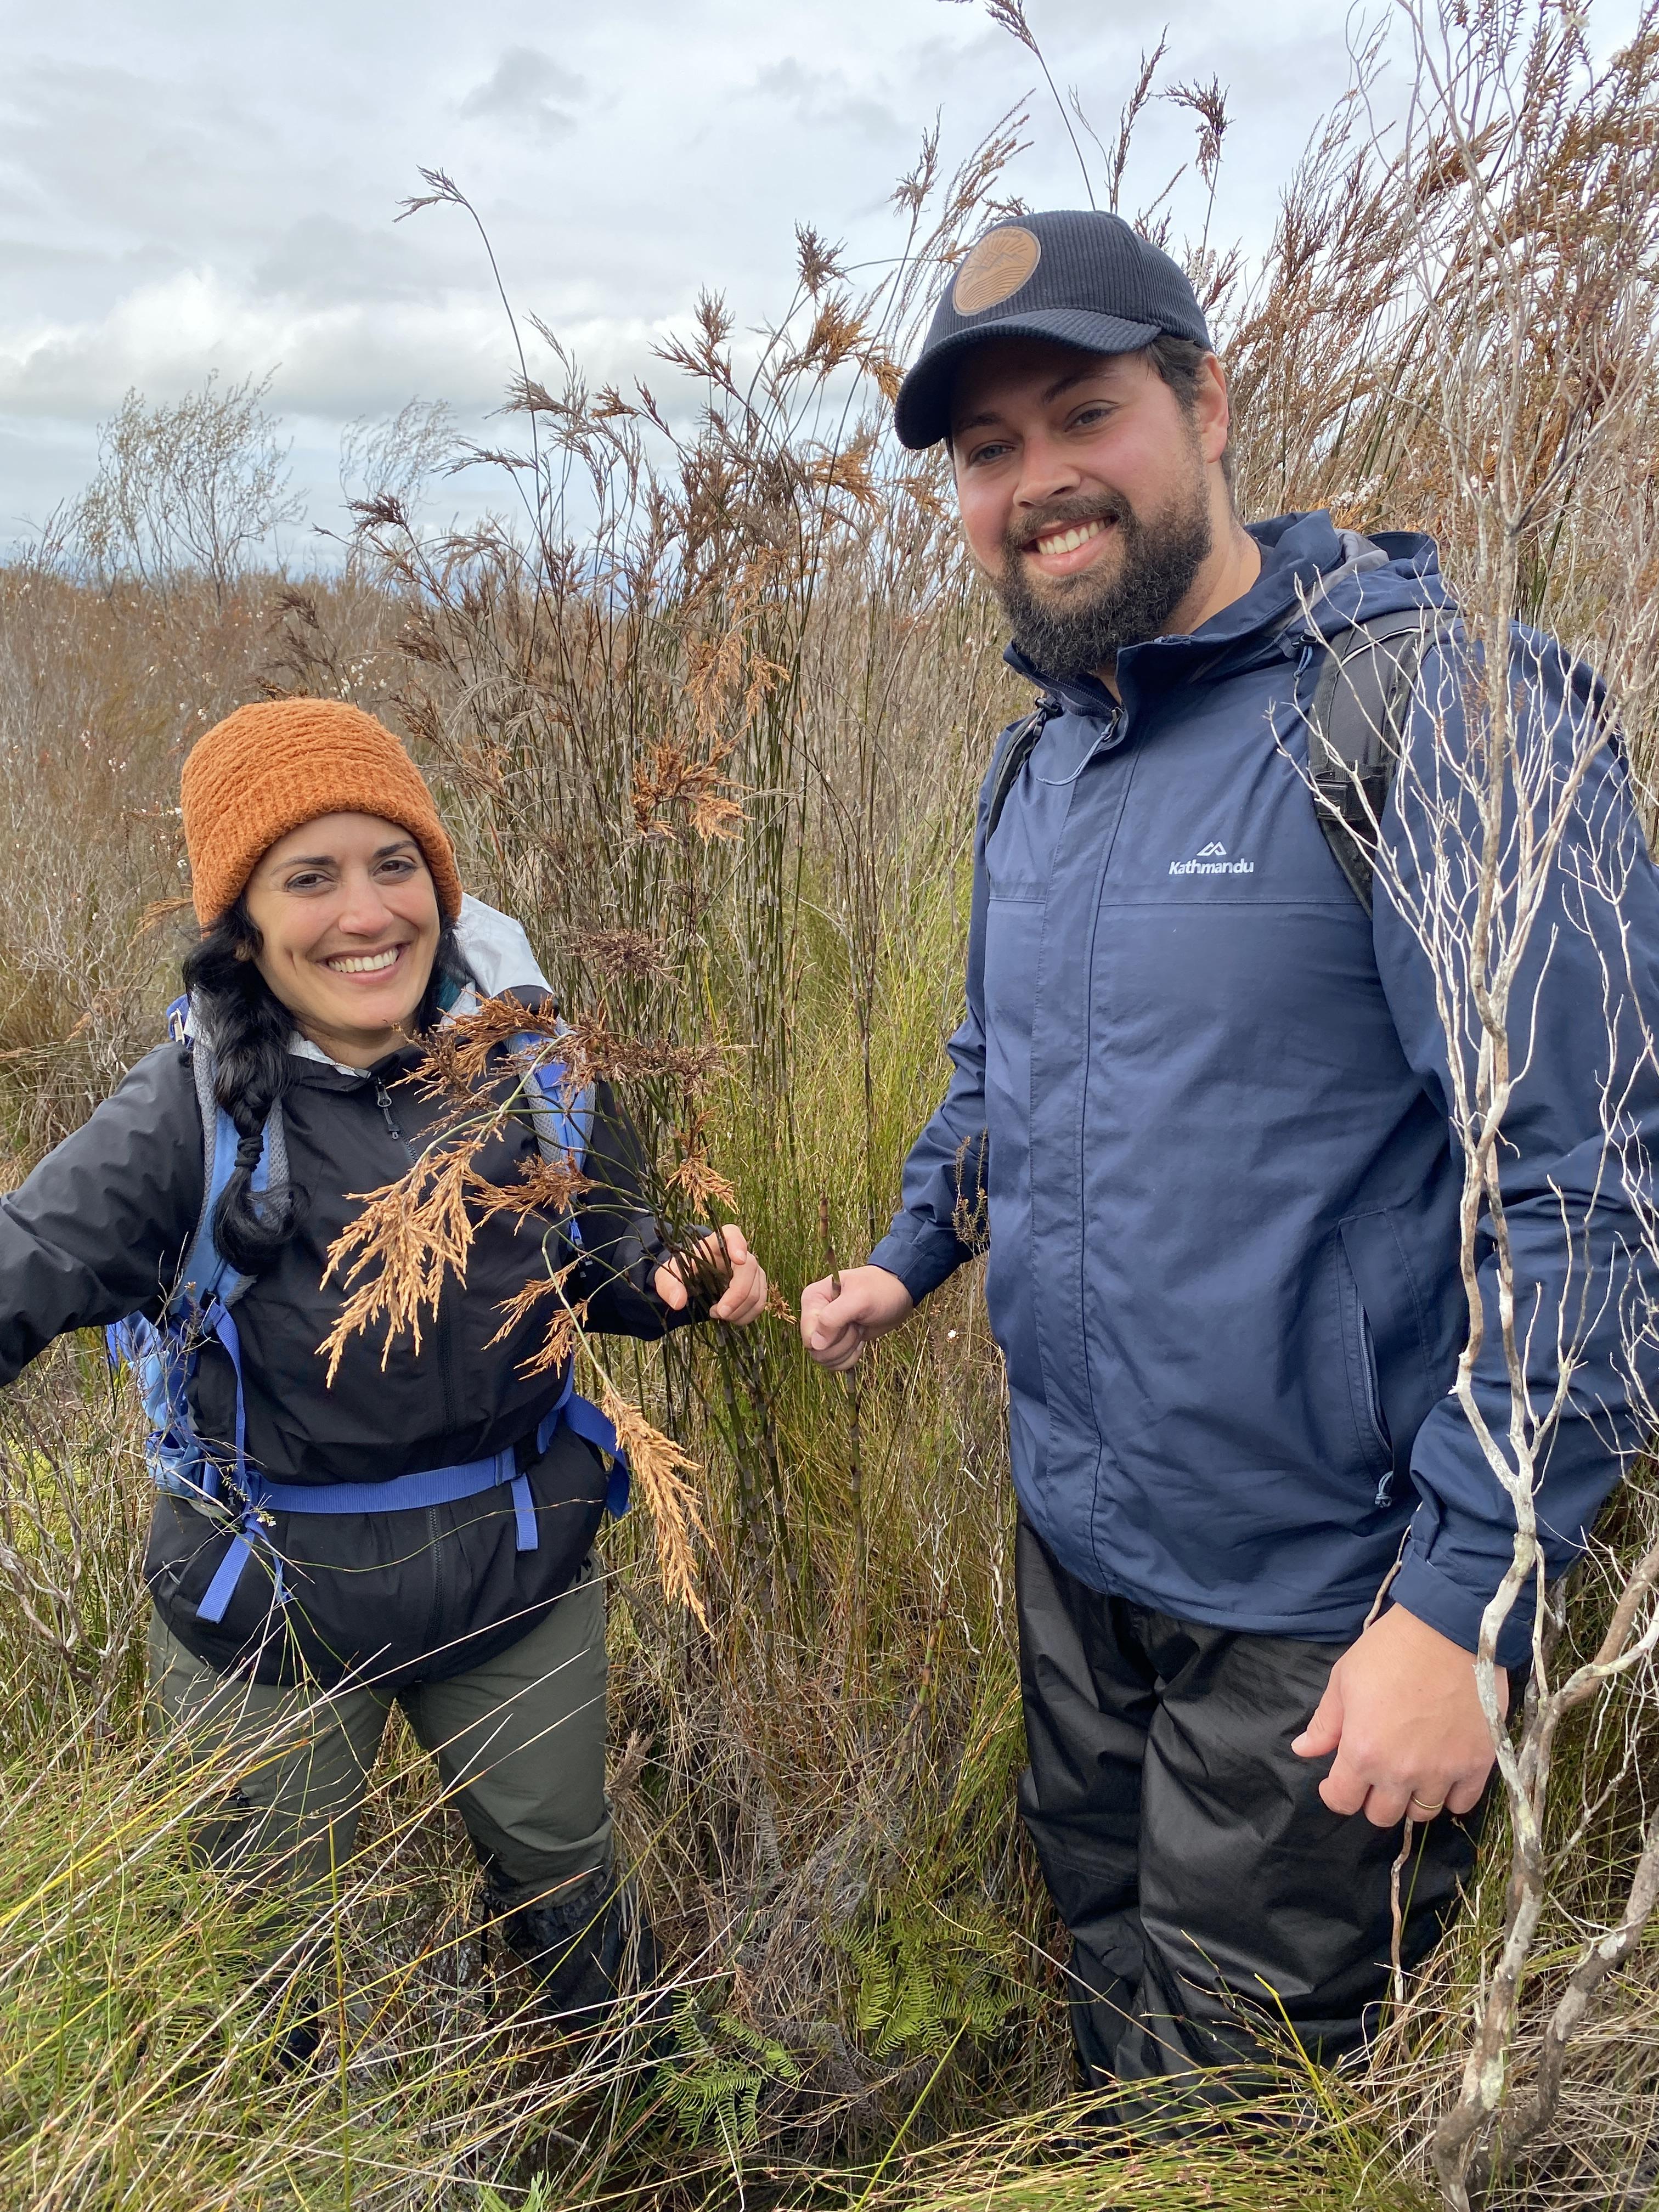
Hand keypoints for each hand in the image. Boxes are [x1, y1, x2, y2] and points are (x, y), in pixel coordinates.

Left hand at [654, 1226, 767, 1325]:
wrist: (693, 1282)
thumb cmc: (683, 1273)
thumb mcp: (669, 1277)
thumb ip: (669, 1286)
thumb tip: (678, 1302)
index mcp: (716, 1244)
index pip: (732, 1234)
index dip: (738, 1244)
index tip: (738, 1259)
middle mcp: (738, 1254)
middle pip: (749, 1269)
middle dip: (737, 1295)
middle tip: (719, 1313)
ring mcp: (751, 1271)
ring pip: (756, 1291)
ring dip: (739, 1310)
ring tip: (718, 1315)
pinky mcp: (756, 1286)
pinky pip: (759, 1303)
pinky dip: (745, 1316)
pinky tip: (730, 1319)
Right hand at [799, 1264, 913, 1370]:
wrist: (898, 1294)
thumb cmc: (880, 1290)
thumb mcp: (859, 1299)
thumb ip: (833, 1319)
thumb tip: (815, 1345)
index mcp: (813, 1299)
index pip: (809, 1334)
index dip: (829, 1338)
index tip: (849, 1324)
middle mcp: (815, 1315)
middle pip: (816, 1350)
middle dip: (841, 1344)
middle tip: (857, 1326)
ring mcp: (825, 1330)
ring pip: (825, 1359)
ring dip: (847, 1350)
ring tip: (859, 1330)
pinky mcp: (836, 1342)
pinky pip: (835, 1362)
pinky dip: (850, 1357)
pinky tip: (860, 1342)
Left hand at [1291, 1603, 1506, 1825]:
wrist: (1450, 1629)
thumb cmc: (1390, 1650)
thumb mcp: (1344, 1680)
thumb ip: (1325, 1723)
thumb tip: (1303, 1750)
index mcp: (1362, 1752)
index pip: (1342, 1801)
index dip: (1335, 1794)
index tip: (1338, 1781)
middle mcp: (1401, 1772)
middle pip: (1382, 1815)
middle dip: (1373, 1798)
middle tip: (1376, 1772)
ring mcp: (1442, 1772)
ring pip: (1422, 1813)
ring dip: (1411, 1797)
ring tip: (1411, 1770)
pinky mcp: (1477, 1765)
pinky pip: (1461, 1803)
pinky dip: (1450, 1795)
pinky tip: (1443, 1772)